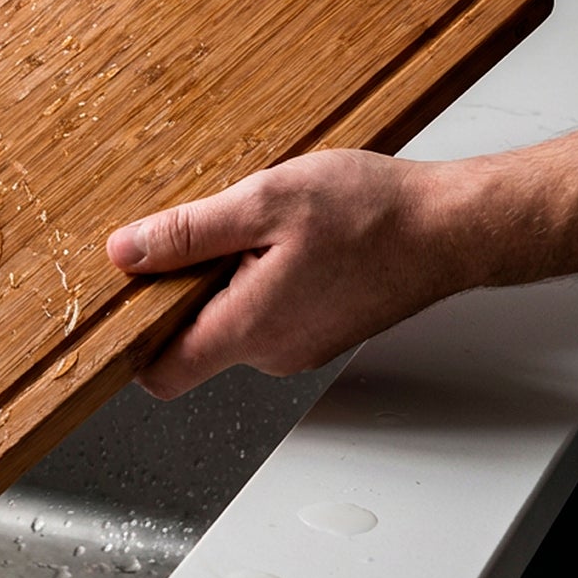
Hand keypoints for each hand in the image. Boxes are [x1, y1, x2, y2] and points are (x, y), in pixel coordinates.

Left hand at [106, 150, 465, 396]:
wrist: (453, 226)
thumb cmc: (373, 214)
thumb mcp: (263, 202)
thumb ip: (188, 234)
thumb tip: (126, 253)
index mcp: (249, 328)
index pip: (161, 374)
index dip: (132, 339)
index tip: (125, 296)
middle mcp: (273, 352)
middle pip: (192, 338)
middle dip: (183, 288)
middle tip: (207, 230)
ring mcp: (301, 345)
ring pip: (232, 321)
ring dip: (227, 276)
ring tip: (259, 227)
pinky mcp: (321, 330)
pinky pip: (267, 313)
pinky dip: (261, 277)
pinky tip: (288, 237)